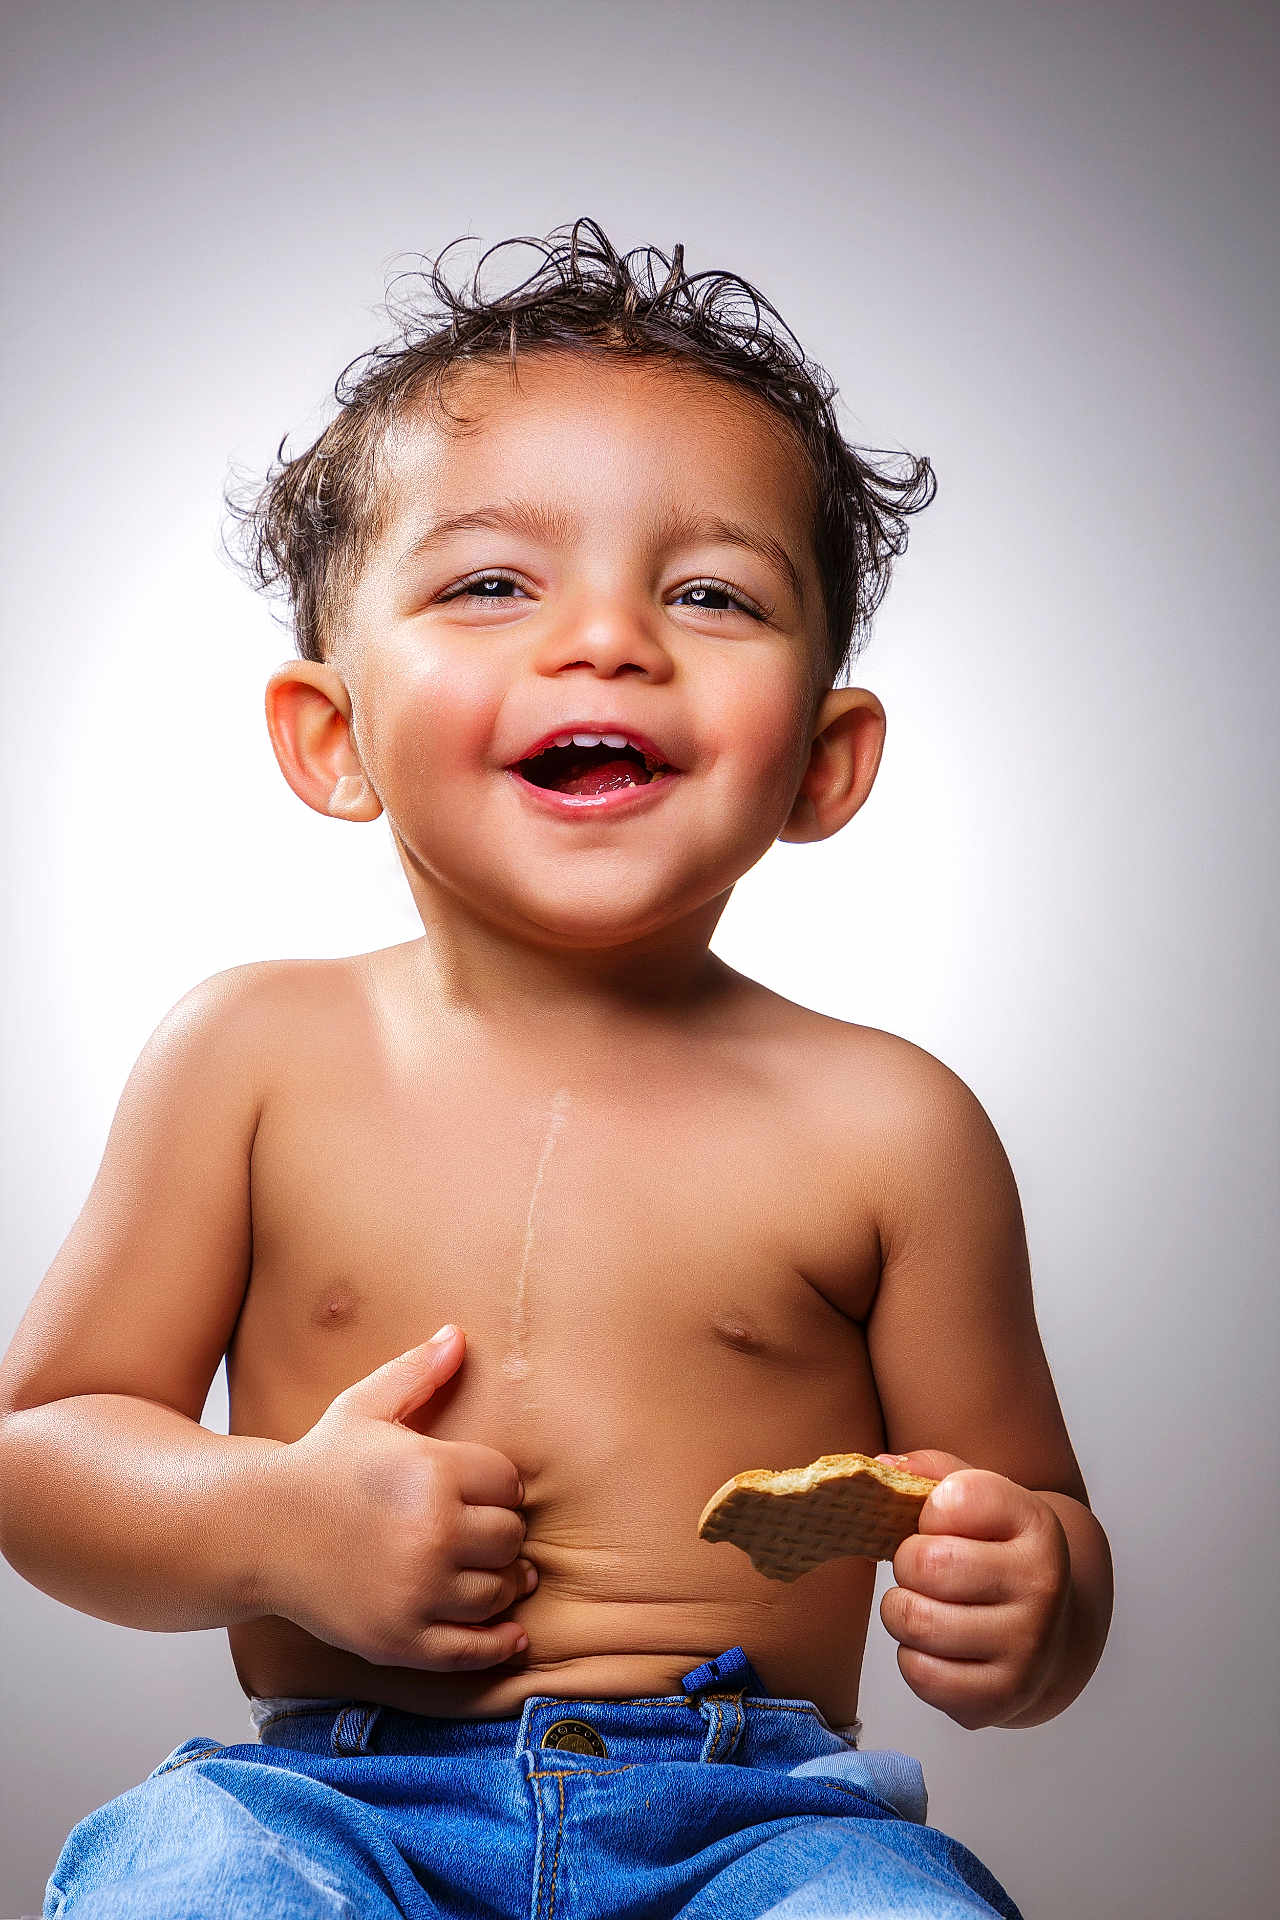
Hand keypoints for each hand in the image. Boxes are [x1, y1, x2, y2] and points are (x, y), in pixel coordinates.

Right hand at [258, 1325, 535, 1670]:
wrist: (257, 1530)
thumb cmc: (317, 1464)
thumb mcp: (364, 1407)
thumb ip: (417, 1372)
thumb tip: (459, 1334)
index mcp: (433, 1471)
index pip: (509, 1483)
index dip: (499, 1485)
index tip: (483, 1490)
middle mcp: (432, 1533)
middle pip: (511, 1538)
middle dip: (501, 1533)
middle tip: (484, 1531)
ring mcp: (417, 1592)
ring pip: (500, 1592)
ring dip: (504, 1583)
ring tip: (493, 1572)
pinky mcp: (400, 1639)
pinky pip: (472, 1648)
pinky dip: (499, 1642)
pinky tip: (511, 1633)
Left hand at [876, 1449, 1070, 1728]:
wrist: (1055, 1629)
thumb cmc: (999, 1552)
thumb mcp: (982, 1500)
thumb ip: (932, 1472)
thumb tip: (878, 1468)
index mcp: (1038, 1527)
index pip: (954, 1498)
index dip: (930, 1510)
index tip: (943, 1522)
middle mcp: (1043, 1587)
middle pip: (926, 1564)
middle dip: (908, 1563)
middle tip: (924, 1568)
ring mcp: (1028, 1648)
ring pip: (916, 1621)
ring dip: (902, 1611)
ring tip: (925, 1604)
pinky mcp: (1003, 1698)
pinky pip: (920, 1674)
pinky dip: (913, 1657)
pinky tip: (939, 1646)